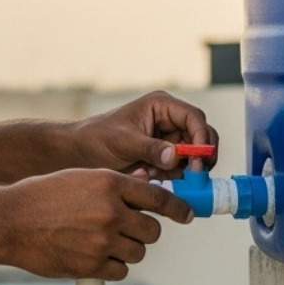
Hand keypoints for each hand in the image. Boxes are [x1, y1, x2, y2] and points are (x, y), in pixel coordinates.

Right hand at [0, 167, 192, 280]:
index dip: (177, 207)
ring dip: (127, 248)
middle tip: (126, 229)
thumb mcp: (80, 177)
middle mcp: (109, 210)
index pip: (158, 197)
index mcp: (108, 182)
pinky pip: (121, 270)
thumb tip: (145, 185)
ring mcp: (102, 240)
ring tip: (101, 240)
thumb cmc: (42, 196)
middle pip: (152, 230)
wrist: (10, 221)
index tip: (186, 214)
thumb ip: (114, 183)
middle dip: (144, 231)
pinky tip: (92, 254)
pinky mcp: (93, 265)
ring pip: (138, 252)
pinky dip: (112, 265)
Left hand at [70, 91, 217, 177]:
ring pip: (193, 157)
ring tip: (157, 174)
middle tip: (194, 174)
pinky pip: (180, 170)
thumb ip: (151, 148)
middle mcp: (169, 121)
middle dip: (199, 156)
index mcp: (162, 106)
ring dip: (183, 170)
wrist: (81, 153)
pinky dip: (173, 178)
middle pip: (201, 137)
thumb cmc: (99, 137)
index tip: (200, 159)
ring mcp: (168, 141)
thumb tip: (175, 157)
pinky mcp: (164, 159)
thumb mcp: (125, 141)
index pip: (194, 118)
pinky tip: (151, 177)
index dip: (202, 138)